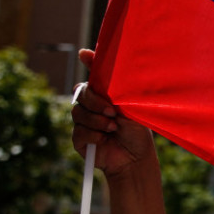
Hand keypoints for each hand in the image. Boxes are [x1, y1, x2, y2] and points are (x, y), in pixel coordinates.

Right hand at [70, 49, 155, 176]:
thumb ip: (118, 92)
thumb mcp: (130, 109)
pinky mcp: (79, 139)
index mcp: (104, 96)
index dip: (88, 62)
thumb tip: (112, 72)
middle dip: (95, 102)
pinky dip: (93, 135)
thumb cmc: (136, 132)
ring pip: (78, 113)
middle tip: (112, 112)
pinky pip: (78, 131)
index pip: (94, 75)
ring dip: (97, 121)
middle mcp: (91, 106)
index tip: (85, 54)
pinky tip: (104, 140)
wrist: (135, 158)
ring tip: (113, 128)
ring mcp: (83, 122)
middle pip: (81, 93)